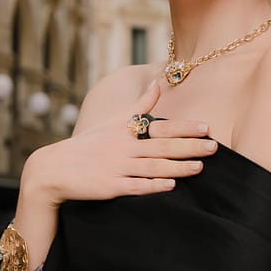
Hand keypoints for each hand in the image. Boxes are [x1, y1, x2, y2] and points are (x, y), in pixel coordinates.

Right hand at [21, 81, 216, 207]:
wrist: (55, 169)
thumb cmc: (89, 143)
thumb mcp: (113, 120)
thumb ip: (139, 104)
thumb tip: (157, 83)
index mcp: (126, 130)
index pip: (161, 127)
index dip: (185, 127)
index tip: (206, 127)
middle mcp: (125, 147)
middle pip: (163, 146)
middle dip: (190, 146)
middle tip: (214, 147)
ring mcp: (118, 167)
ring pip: (154, 166)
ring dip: (178, 167)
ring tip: (200, 167)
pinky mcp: (110, 187)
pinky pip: (135, 186)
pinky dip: (153, 185)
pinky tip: (171, 186)